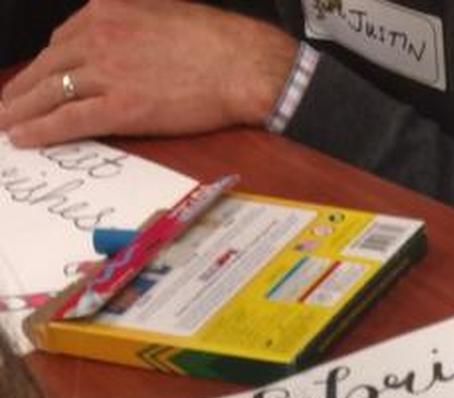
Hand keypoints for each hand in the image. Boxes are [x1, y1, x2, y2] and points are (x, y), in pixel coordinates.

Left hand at [0, 0, 296, 146]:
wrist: (240, 64)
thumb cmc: (214, 43)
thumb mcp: (161, 14)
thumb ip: (132, 28)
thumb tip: (127, 48)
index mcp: (107, 10)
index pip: (63, 42)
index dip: (46, 67)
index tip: (35, 82)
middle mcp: (98, 36)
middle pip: (48, 66)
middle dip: (22, 89)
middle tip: (6, 106)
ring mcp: (106, 72)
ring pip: (50, 93)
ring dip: (22, 111)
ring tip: (7, 125)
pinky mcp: (119, 107)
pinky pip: (68, 119)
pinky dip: (41, 130)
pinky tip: (23, 138)